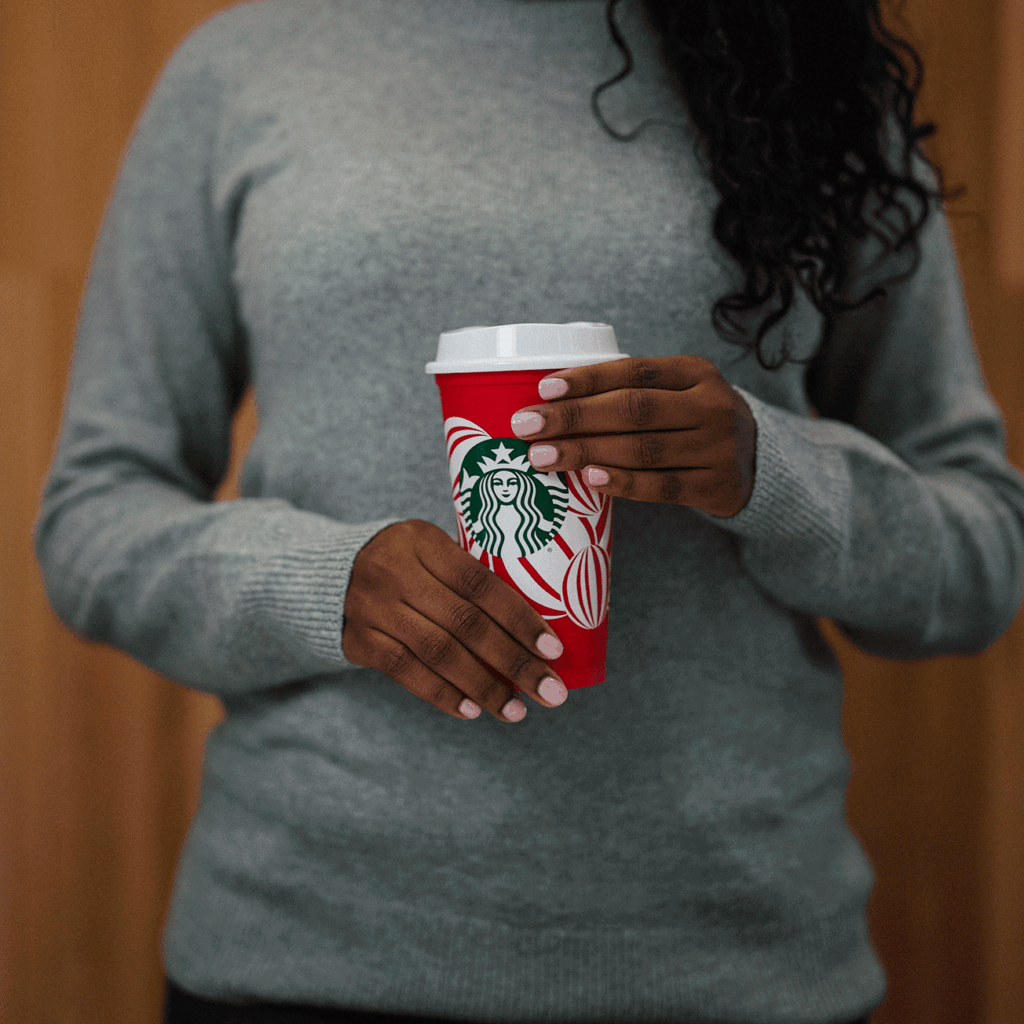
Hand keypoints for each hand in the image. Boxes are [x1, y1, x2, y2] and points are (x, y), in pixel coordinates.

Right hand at [342, 520, 567, 721]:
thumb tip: (535, 627)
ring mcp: (373, 607)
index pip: (480, 582)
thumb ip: (469, 576)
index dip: (519, 617)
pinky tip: (472, 710)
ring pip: (438, 652)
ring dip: (483, 687)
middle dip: (514, 662)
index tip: (554, 649)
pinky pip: (406, 672)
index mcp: (421, 540)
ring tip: (517, 710)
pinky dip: (442, 694)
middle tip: (550, 692)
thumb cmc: (404, 562)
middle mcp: (394, 571)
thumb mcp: (430, 549)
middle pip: (465, 623)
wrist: (328, 573)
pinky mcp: (359, 640)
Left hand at [510, 356, 756, 518]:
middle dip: (574, 418)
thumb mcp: (678, 393)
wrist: (757, 463)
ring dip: (586, 453)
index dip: (587, 380)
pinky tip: (590, 479)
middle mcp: (712, 405)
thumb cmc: (693, 422)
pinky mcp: (717, 486)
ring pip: (642, 449)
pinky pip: (661, 486)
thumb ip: (633, 393)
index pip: (635, 371)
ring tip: (542, 457)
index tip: (543, 390)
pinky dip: (623, 483)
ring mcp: (718, 448)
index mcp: (697, 372)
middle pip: (633, 410)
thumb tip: (548, 401)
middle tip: (527, 427)